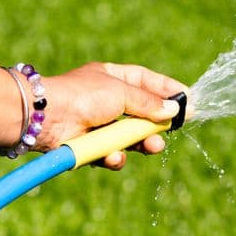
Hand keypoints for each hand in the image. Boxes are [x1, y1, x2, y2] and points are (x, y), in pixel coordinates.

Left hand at [40, 62, 187, 169]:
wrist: (45, 117)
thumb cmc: (82, 95)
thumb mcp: (121, 93)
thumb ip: (149, 103)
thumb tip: (174, 110)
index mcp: (113, 78)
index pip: (147, 82)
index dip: (169, 90)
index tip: (190, 100)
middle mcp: (106, 100)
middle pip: (142, 113)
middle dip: (158, 124)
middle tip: (173, 130)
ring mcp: (97, 124)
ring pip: (129, 137)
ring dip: (142, 143)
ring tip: (153, 146)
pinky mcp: (89, 146)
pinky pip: (110, 154)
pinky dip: (115, 157)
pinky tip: (116, 156)